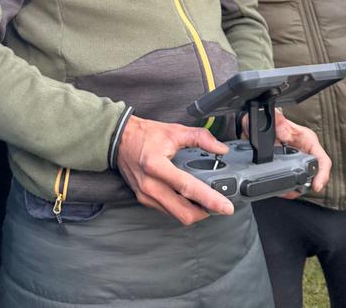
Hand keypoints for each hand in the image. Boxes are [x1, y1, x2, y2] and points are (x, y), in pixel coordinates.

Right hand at [117, 115, 234, 225]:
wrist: (118, 139)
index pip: (188, 187)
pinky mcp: (143, 199)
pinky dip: (181, 207)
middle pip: (184, 212)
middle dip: (205, 212)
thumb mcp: (174, 131)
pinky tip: (188, 197)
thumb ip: (200, 138)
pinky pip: (167, 210)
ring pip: (176, 215)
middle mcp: (150, 184)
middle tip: (219, 205)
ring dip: (194, 211)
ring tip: (206, 201)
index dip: (210, 199)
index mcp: (156, 165)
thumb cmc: (145, 135)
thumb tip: (221, 149)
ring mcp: (145, 195)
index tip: (226, 206)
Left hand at [275, 110, 330, 196]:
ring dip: (295, 188)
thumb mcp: (276, 120)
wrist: (259, 125)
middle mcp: (306, 152)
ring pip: (304, 181)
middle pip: (315, 174)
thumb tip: (283, 129)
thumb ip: (279, 122)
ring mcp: (298, 161)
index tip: (316, 185)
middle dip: (307, 184)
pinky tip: (280, 189)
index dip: (322, 174)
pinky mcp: (290, 168)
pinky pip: (293, 182)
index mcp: (308, 140)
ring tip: (286, 191)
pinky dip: (287, 188)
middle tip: (295, 190)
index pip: (322, 159)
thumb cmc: (273, 122)